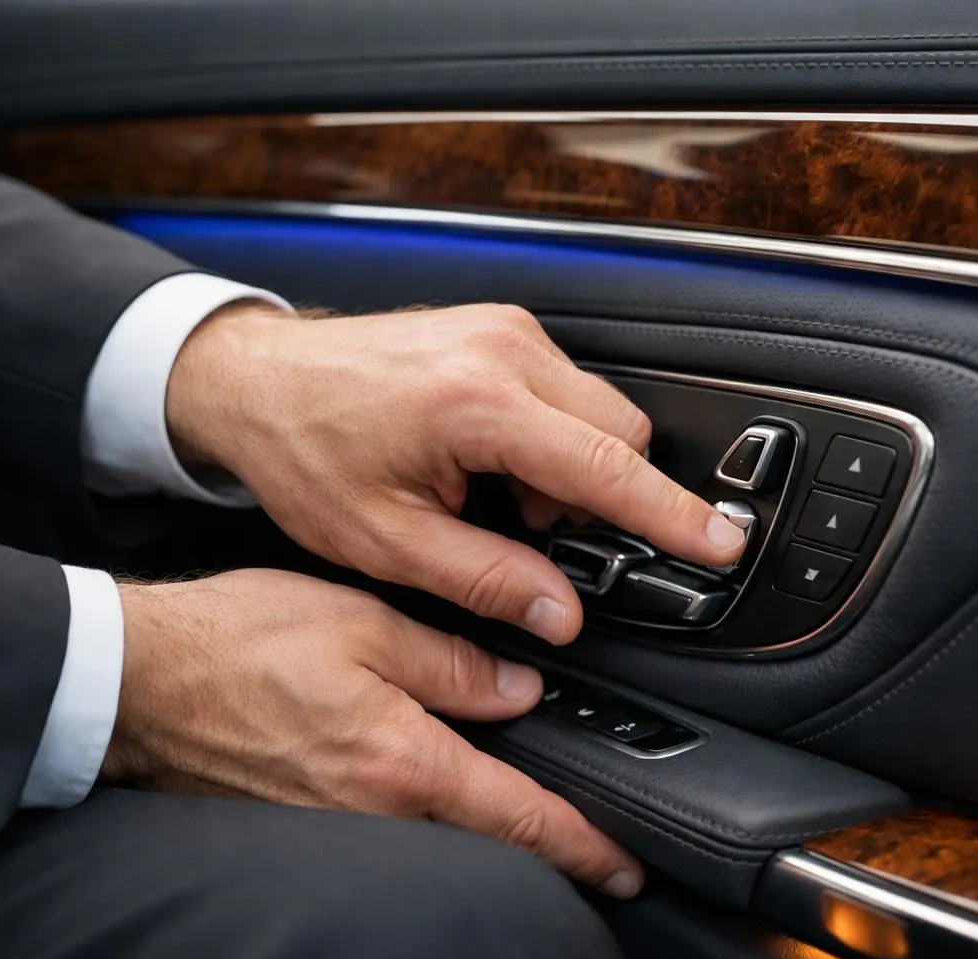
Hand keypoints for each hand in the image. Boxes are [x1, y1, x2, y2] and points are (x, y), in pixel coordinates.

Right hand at [104, 569, 644, 896]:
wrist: (142, 682)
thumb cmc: (236, 644)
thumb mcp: (360, 622)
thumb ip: (448, 660)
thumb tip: (516, 687)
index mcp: (402, 761)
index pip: (519, 817)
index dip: (584, 845)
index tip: (624, 865)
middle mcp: (375, 812)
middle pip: (486, 846)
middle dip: (547, 854)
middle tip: (597, 853)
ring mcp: (338, 827)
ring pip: (439, 844)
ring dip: (489, 838)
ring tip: (529, 822)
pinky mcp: (306, 824)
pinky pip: (389, 833)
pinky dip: (429, 825)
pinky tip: (435, 799)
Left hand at [165, 303, 747, 643]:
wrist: (257, 380)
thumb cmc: (304, 448)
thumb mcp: (386, 539)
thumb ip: (485, 577)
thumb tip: (557, 611)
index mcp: (477, 403)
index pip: (608, 465)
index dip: (672, 515)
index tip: (719, 544)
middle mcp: (502, 351)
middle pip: (622, 431)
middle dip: (604, 496)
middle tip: (539, 537)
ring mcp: (503, 331)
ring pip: (597, 410)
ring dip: (572, 468)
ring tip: (496, 502)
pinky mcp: (497, 329)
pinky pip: (563, 390)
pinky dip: (549, 439)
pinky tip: (491, 467)